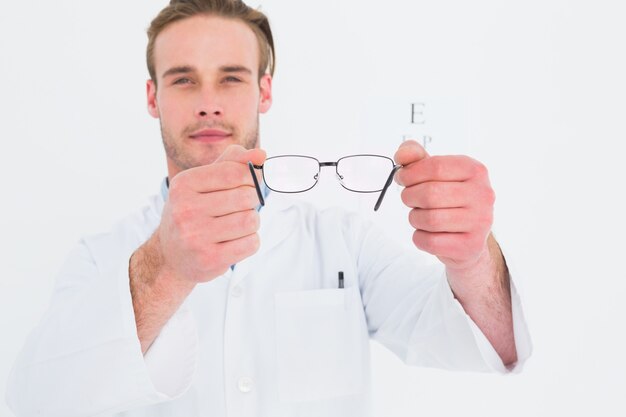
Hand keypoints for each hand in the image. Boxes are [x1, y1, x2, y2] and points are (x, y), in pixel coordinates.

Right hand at [157, 145, 265, 283]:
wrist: (170, 256)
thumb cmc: (192, 213)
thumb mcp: (202, 183)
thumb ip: (231, 164)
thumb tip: (261, 155)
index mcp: (183, 184)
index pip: (233, 172)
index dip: (252, 177)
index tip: (252, 183)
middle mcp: (185, 210)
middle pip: (246, 197)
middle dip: (252, 201)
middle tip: (242, 207)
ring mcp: (196, 237)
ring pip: (251, 221)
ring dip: (252, 222)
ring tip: (236, 225)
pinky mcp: (210, 259)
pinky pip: (251, 243)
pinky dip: (250, 241)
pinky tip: (235, 242)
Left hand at [394, 140, 495, 270]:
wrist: (468, 237)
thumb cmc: (448, 200)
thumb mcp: (435, 174)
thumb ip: (416, 158)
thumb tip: (402, 154)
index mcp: (475, 170)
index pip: (435, 166)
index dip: (411, 173)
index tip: (402, 178)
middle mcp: (483, 194)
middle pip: (430, 194)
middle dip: (409, 196)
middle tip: (409, 199)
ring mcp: (480, 221)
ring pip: (430, 219)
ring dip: (414, 218)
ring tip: (419, 216)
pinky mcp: (471, 245)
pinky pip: (431, 242)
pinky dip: (419, 238)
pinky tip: (426, 233)